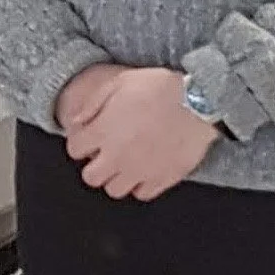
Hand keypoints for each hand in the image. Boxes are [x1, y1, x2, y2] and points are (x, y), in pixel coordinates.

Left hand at [63, 67, 218, 200]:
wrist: (199, 100)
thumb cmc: (161, 88)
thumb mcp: (120, 81)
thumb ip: (92, 102)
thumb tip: (76, 120)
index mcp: (103, 131)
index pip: (75, 148)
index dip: (81, 142)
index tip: (89, 138)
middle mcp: (117, 156)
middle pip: (91, 177)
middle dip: (94, 165)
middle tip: (105, 154)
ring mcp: (140, 170)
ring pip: (114, 190)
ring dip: (116, 177)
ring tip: (125, 164)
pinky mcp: (162, 178)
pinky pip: (142, 193)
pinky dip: (141, 185)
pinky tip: (145, 169)